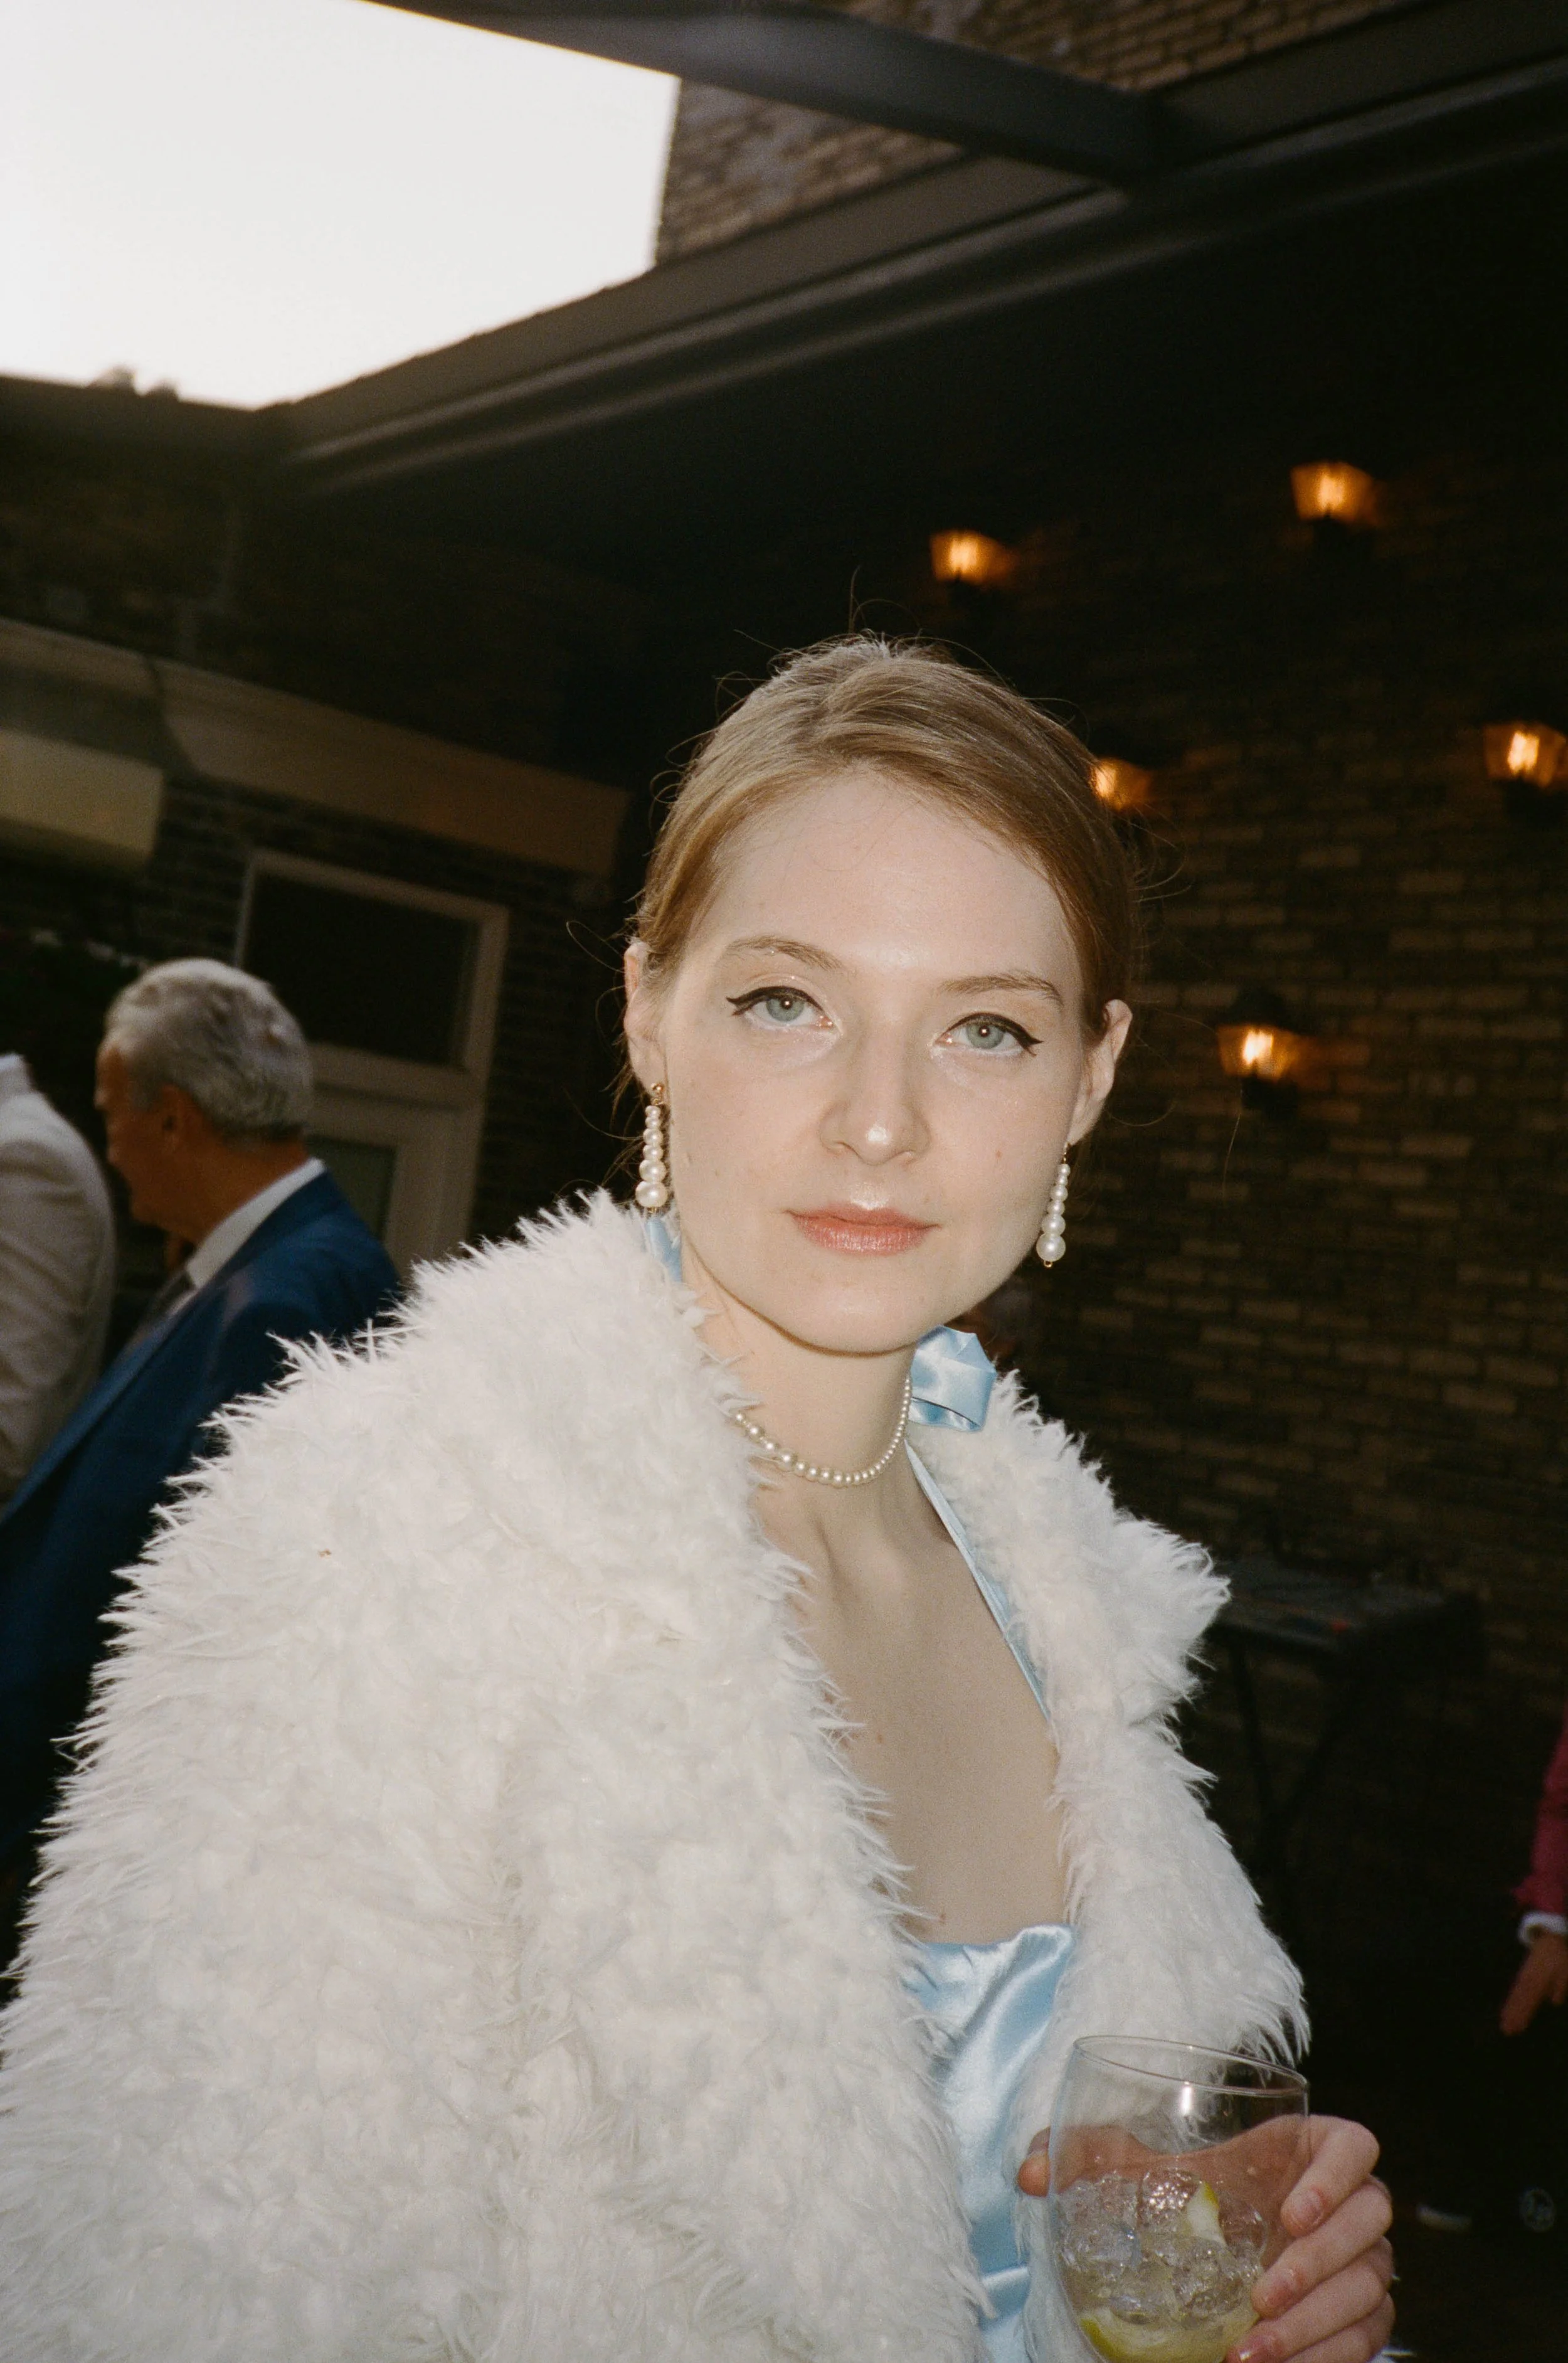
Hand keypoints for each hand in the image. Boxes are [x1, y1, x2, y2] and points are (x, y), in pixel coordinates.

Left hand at [1015, 2117, 1392, 2362]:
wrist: (1216, 2257)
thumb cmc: (1190, 2197)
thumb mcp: (1140, 2175)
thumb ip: (1087, 2158)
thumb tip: (1027, 2173)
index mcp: (1305, 2153)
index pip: (1354, 2145)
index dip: (1336, 2176)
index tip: (1291, 2211)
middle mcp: (1347, 2208)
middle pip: (1369, 2226)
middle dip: (1317, 2265)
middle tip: (1261, 2295)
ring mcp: (1361, 2264)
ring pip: (1367, 2291)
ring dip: (1315, 2325)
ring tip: (1249, 2350)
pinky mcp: (1362, 2316)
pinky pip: (1367, 2339)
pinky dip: (1325, 2357)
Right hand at [1501, 1931, 1567, 2035]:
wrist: (1551, 1938)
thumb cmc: (1560, 1957)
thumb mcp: (1565, 1971)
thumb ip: (1560, 1986)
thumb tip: (1555, 2002)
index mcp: (1540, 1981)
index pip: (1530, 2001)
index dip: (1524, 2015)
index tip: (1518, 2028)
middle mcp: (1529, 1980)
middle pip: (1519, 2000)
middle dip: (1513, 2016)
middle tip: (1505, 2030)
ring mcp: (1524, 1977)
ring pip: (1515, 1995)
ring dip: (1509, 2009)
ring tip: (1503, 2021)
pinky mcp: (1523, 1974)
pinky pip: (1515, 1989)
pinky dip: (1510, 1999)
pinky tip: (1508, 2006)